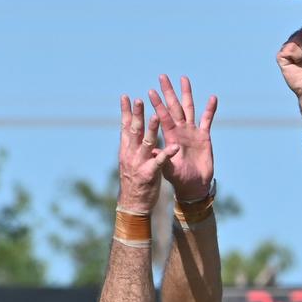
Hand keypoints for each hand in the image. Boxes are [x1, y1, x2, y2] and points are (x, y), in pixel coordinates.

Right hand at [118, 96, 178, 212]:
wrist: (133, 204)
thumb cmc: (134, 181)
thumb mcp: (130, 161)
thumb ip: (131, 146)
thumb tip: (129, 132)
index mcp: (127, 149)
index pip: (125, 127)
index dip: (125, 112)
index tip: (125, 96)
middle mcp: (131, 154)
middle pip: (134, 130)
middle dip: (137, 114)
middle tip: (140, 99)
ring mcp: (140, 163)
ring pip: (146, 142)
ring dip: (152, 128)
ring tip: (157, 115)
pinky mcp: (150, 173)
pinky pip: (161, 161)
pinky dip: (168, 153)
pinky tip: (176, 146)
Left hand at [148, 75, 216, 200]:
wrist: (194, 185)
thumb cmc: (179, 179)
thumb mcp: (167, 169)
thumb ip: (162, 158)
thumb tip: (153, 150)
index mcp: (170, 137)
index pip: (162, 117)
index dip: (157, 104)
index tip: (150, 91)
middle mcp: (180, 130)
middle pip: (174, 107)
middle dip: (168, 92)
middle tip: (162, 76)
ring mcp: (192, 131)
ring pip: (189, 108)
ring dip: (186, 94)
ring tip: (184, 79)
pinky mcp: (204, 136)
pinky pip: (208, 120)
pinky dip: (210, 109)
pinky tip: (212, 98)